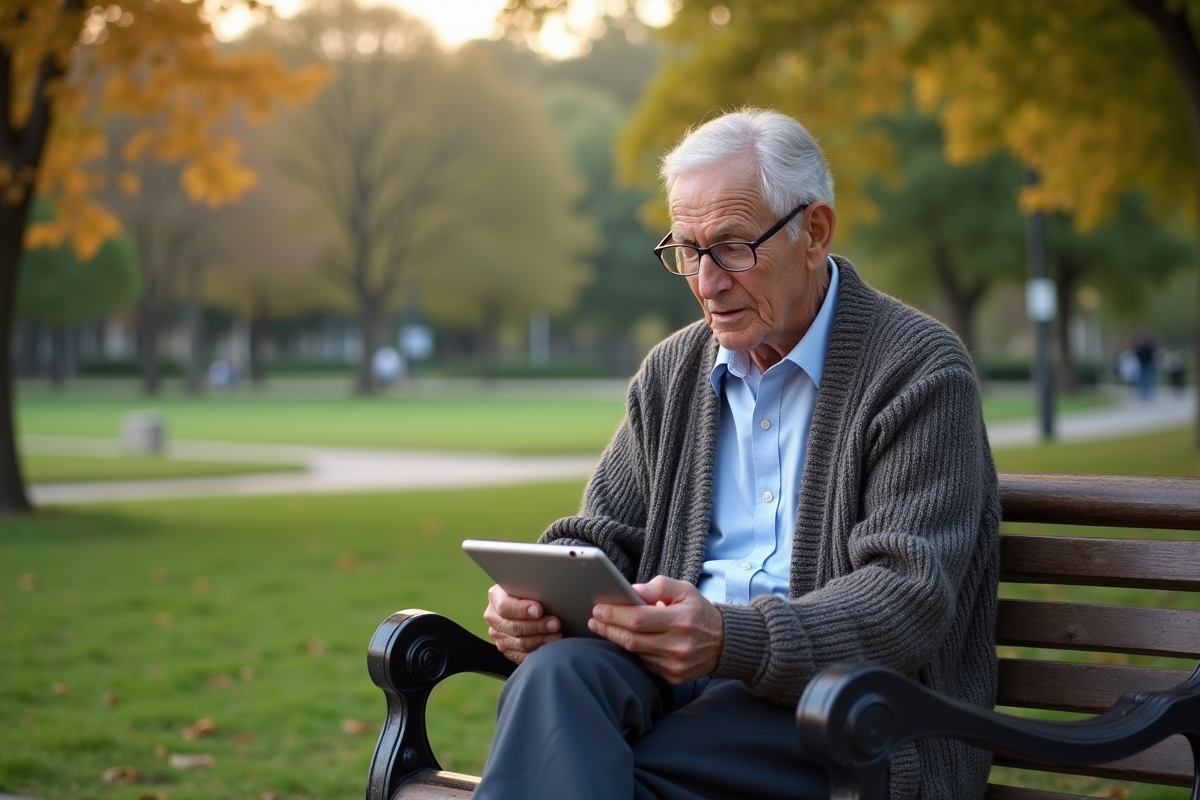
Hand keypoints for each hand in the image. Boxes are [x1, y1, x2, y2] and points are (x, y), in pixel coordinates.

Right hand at [483, 584, 562, 663]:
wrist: (523, 602)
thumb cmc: (528, 590)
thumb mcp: (527, 584)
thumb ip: (531, 588)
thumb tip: (547, 592)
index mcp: (495, 597)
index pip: (505, 606)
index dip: (522, 610)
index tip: (539, 610)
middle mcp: (493, 617)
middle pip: (514, 627)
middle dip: (538, 626)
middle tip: (556, 623)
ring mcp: (498, 635)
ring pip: (520, 643)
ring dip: (542, 639)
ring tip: (557, 634)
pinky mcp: (506, 649)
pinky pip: (522, 655)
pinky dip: (538, 651)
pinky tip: (551, 645)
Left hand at [589, 576, 723, 684]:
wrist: (725, 643)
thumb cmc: (699, 612)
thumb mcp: (684, 590)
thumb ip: (658, 586)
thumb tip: (632, 590)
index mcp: (680, 620)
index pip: (638, 619)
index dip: (614, 614)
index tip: (598, 608)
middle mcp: (678, 645)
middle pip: (631, 639)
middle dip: (608, 628)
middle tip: (594, 619)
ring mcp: (675, 664)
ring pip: (636, 653)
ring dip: (616, 640)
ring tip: (604, 627)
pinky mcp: (674, 677)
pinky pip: (645, 664)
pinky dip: (634, 652)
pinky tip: (625, 641)